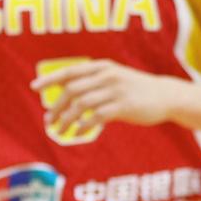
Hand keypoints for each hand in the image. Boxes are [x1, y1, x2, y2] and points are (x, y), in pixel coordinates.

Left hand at [32, 59, 180, 141]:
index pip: (70, 71)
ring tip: (59, 131)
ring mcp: (116, 91)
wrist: (166, 96)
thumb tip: (67, 90)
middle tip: (48, 121)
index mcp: (103, 67)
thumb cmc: (136, 89)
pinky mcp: (124, 106)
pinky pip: (96, 117)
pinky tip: (79, 132)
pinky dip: (84, 125)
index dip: (50, 79)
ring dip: (66, 119)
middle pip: (72, 90)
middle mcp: (107, 76)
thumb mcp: (116, 78)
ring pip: (81, 105)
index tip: (34, 87)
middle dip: (56, 107)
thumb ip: (94, 81)